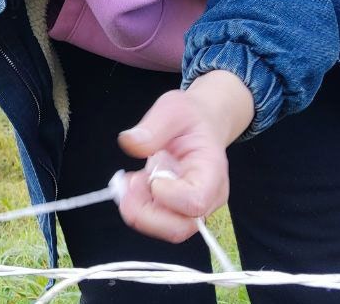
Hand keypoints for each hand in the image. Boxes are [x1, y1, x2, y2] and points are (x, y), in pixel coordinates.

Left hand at [116, 71, 252, 243]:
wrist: (200, 125)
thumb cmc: (190, 118)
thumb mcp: (172, 109)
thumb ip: (153, 126)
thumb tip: (130, 143)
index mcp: (211, 171)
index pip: (195, 201)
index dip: (168, 195)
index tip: (149, 174)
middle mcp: (208, 196)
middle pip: (180, 227)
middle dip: (145, 213)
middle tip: (128, 185)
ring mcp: (193, 207)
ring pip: (166, 228)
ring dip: (140, 210)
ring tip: (131, 180)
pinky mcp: (176, 209)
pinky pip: (157, 220)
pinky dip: (139, 207)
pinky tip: (135, 183)